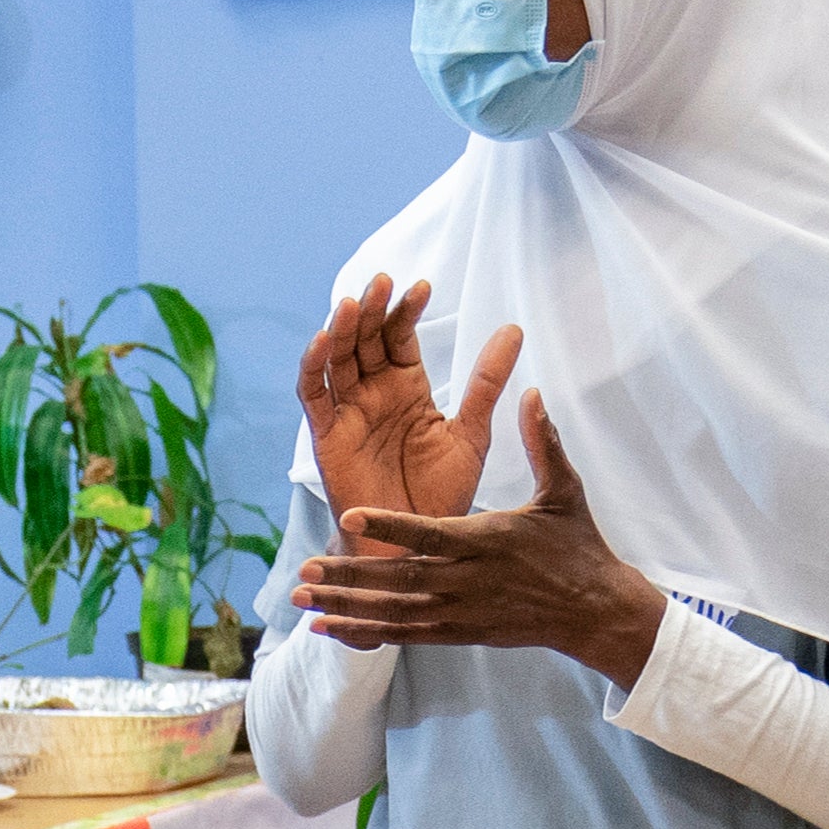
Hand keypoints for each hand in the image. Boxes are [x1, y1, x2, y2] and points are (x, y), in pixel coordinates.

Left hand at [289, 403, 663, 685]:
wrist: (594, 610)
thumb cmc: (577, 544)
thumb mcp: (564, 491)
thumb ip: (544, 442)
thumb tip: (533, 391)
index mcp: (487, 540)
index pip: (428, 533)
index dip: (387, 525)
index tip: (346, 516)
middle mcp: (468, 580)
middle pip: (399, 580)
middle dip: (348, 576)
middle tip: (303, 568)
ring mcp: (461, 611)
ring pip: (394, 612)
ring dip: (347, 606)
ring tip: (303, 600)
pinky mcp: (460, 632)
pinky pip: (405, 634)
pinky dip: (366, 631)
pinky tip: (328, 628)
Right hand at [294, 277, 521, 532]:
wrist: (417, 547)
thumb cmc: (442, 495)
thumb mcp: (471, 432)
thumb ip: (486, 380)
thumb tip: (514, 328)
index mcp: (408, 388)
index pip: (402, 338)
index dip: (407, 311)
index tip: (423, 287)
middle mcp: (375, 394)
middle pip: (367, 339)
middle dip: (372, 309)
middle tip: (382, 281)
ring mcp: (349, 413)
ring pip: (338, 359)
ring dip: (343, 329)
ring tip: (354, 302)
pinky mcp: (326, 438)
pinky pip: (314, 396)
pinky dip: (314, 367)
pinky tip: (324, 341)